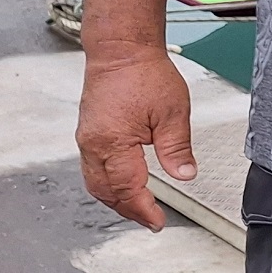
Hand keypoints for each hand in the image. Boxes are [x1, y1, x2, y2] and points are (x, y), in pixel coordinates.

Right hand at [77, 44, 194, 230]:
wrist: (120, 50)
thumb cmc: (144, 73)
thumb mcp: (172, 112)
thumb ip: (177, 148)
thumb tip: (185, 175)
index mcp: (113, 142)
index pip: (128, 189)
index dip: (144, 210)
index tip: (157, 222)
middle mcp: (93, 144)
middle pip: (106, 192)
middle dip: (128, 210)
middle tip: (150, 220)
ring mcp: (87, 139)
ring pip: (95, 183)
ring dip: (115, 200)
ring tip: (138, 208)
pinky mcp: (87, 132)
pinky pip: (92, 168)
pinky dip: (107, 184)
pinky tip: (121, 185)